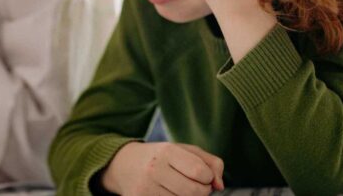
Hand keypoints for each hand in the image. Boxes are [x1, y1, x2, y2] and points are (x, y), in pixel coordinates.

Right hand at [102, 142, 224, 195]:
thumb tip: (219, 186)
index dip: (208, 177)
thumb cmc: (161, 157)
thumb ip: (210, 163)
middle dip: (202, 191)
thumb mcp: (185, 151)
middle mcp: (154, 169)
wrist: (123, 165)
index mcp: (166, 151)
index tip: (202, 176)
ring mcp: (145, 188)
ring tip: (178, 188)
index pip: (200, 172)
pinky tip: (168, 194)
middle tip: (195, 186)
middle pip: (195, 192)